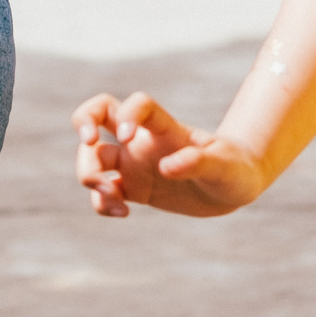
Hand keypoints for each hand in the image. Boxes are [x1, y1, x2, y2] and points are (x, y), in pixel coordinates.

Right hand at [73, 92, 266, 218]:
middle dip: (83, 120)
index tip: (127, 136)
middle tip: (89, 142)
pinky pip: (101, 192)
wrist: (232, 189)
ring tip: (114, 198)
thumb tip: (167, 167)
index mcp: (166, 127)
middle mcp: (143, 140)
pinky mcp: (132, 189)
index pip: (137, 103)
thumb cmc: (232, 169)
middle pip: (99, 112)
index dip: (126, 113)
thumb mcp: (223, 167)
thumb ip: (199, 162)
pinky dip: (100, 203)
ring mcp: (134, 163)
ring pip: (92, 156)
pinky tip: (123, 213)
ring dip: (88, 173)